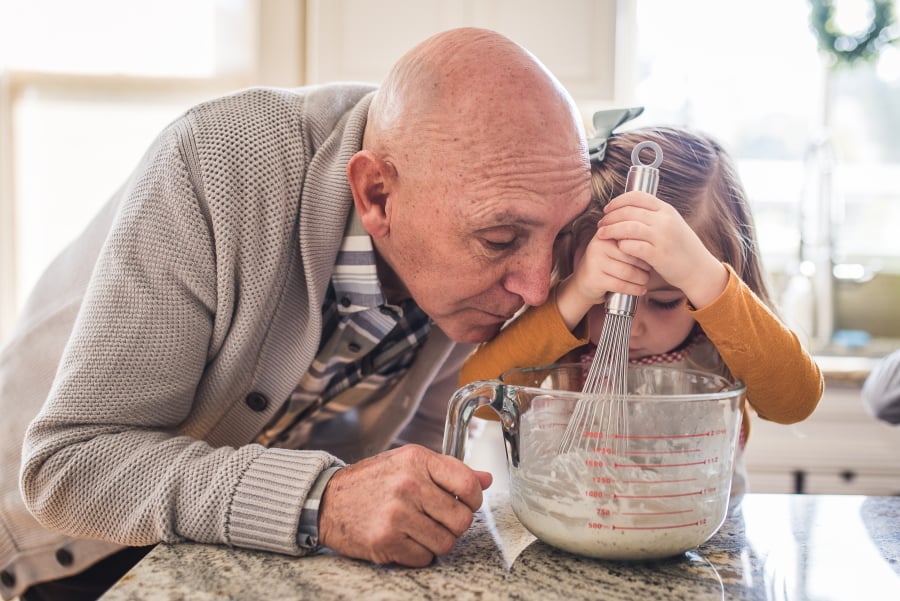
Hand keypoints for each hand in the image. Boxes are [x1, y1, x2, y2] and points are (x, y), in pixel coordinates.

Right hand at [317, 444, 492, 566]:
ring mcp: (397, 514)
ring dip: (437, 542)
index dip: (474, 499)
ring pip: (445, 542)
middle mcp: (408, 485)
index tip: (467, 503)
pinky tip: (405, 540)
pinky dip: (418, 554)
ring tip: (420, 530)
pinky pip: (424, 558)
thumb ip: (448, 470)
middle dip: (454, 525)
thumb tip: (486, 478)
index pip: (468, 484)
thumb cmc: (370, 481)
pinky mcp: (386, 541)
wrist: (326, 501)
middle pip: (461, 519)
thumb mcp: (408, 463)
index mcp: (417, 460)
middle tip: (439, 520)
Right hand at [556, 227, 649, 330]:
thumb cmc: (606, 263)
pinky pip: (621, 285)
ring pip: (627, 272)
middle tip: (649, 271)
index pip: (631, 239)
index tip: (651, 256)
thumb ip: (629, 239)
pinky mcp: (595, 279)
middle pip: (631, 256)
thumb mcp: (614, 246)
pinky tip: (641, 290)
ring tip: (645, 280)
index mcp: (605, 233)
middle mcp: (598, 245)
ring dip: (641, 279)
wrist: (584, 282)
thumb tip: (656, 241)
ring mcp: (595, 262)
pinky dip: (634, 289)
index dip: (645, 249)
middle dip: (645, 266)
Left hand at [597, 192, 727, 308]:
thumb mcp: (672, 224)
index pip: (637, 196)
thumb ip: (654, 216)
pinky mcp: (659, 255)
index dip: (618, 201)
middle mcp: (665, 220)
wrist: (699, 269)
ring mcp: (662, 237)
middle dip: (610, 217)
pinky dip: (621, 245)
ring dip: (611, 230)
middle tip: (601, 224)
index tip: (607, 209)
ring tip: (602, 234)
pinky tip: (617, 247)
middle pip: (628, 211)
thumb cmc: (682, 248)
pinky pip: (632, 246)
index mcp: (666, 210)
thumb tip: (628, 209)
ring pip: (627, 227)